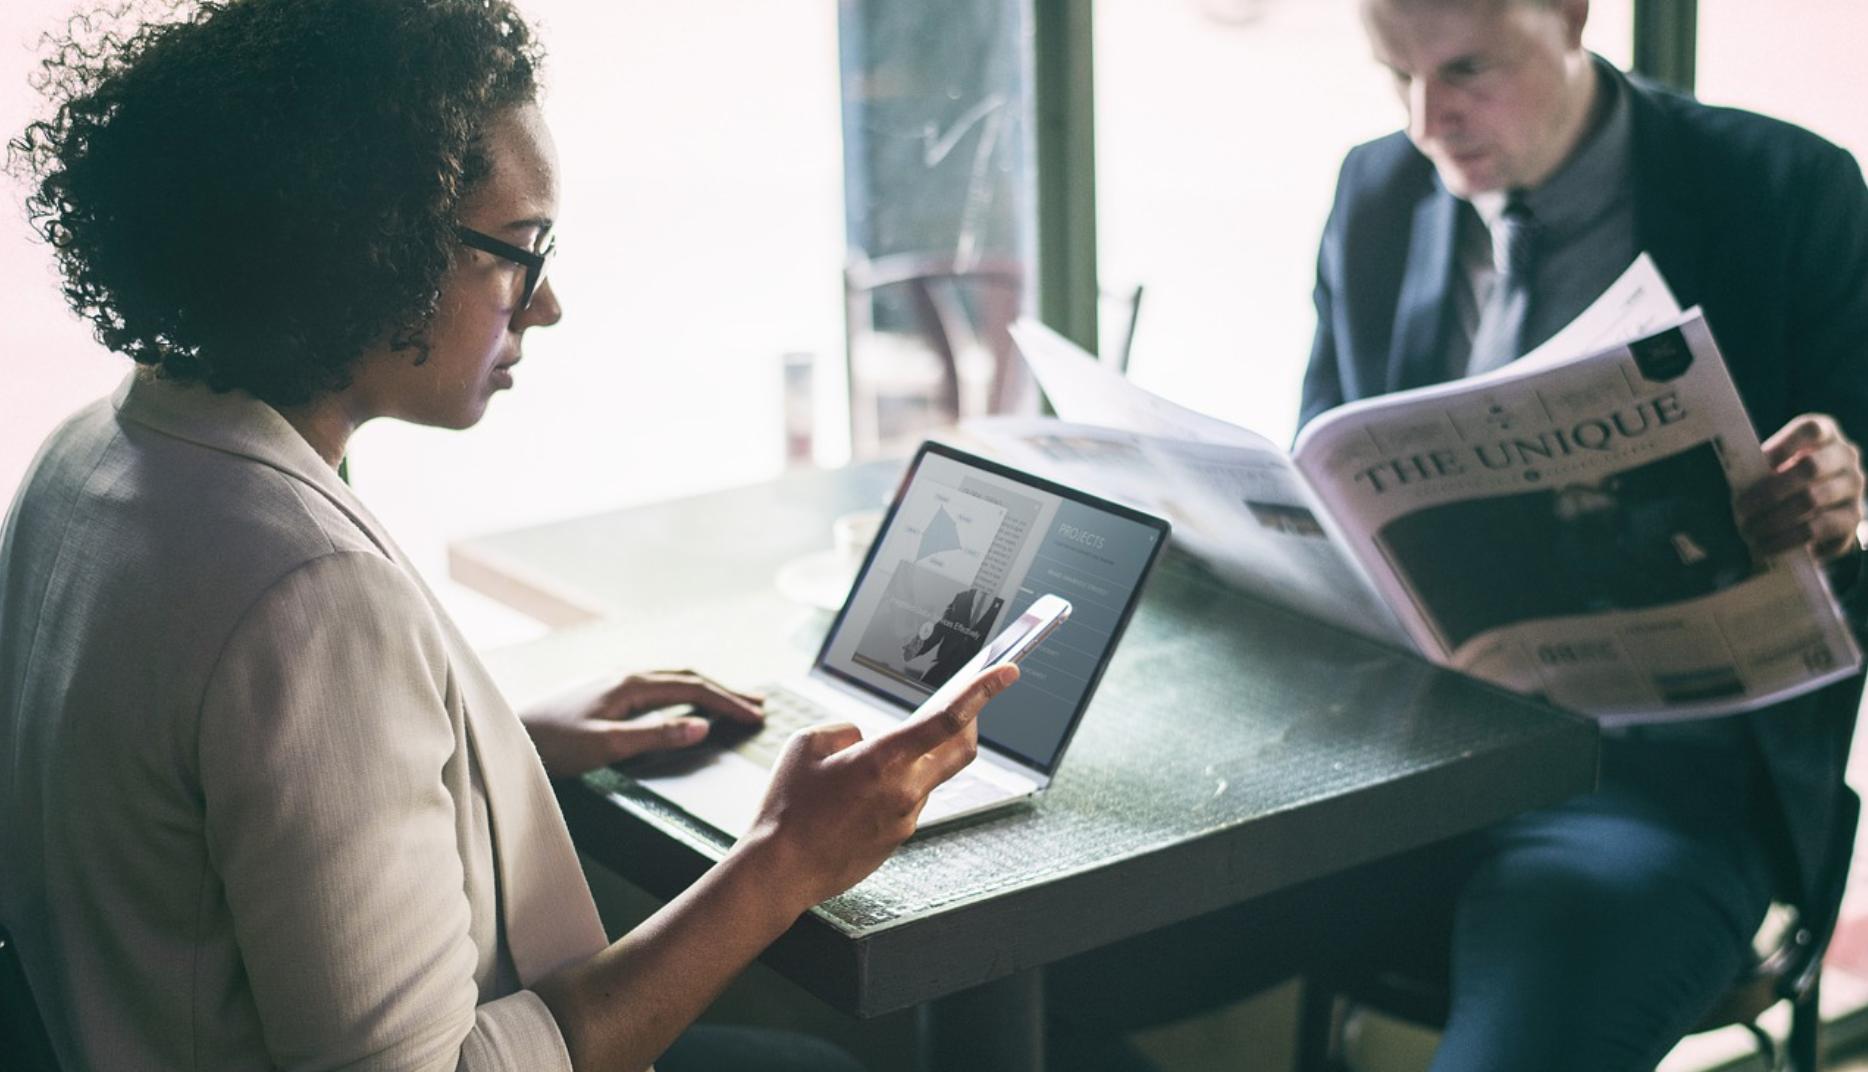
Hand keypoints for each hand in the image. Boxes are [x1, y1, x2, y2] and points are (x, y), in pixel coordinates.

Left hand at [521, 669, 763, 778]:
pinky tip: (683, 703)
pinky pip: (657, 688)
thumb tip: (702, 726)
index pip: (693, 688)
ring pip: (672, 680)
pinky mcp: (605, 694)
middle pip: (688, 677)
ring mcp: (614, 683)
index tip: (756, 716)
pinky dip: (684, 693)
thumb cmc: (551, 744)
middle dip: (725, 690)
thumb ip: (656, 735)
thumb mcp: (607, 745)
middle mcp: (626, 677)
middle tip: (759, 704)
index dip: (728, 701)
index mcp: (631, 684)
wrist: (505, 736)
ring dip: (706, 690)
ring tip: (731, 701)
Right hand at [740, 664, 1019, 910]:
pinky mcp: (898, 840)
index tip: (1008, 671)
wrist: (781, 871)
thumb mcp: (806, 746)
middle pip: (961, 749)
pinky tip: (857, 797)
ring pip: (929, 777)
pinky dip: (895, 788)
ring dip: (915, 761)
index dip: (983, 690)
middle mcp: (905, 790)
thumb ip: (845, 730)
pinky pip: (908, 802)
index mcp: (884, 760)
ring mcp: (906, 819)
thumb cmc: (787, 808)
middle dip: (971, 722)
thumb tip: (867, 739)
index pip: (948, 719)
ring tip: (865, 767)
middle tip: (966, 705)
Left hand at [1736, 414, 1865, 562]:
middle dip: (1770, 490)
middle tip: (1739, 509)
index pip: (1811, 429)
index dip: (1783, 445)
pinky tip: (1763, 547)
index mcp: (1825, 434)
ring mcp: (1853, 487)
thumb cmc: (1786, 477)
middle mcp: (1845, 457)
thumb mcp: (1775, 465)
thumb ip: (1760, 466)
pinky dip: (1785, 539)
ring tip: (1747, 532)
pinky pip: (1818, 529)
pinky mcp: (1852, 517)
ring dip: (1773, 519)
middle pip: (1811, 467)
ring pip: (1812, 500)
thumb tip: (1732, 481)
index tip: (1757, 464)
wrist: (1818, 509)